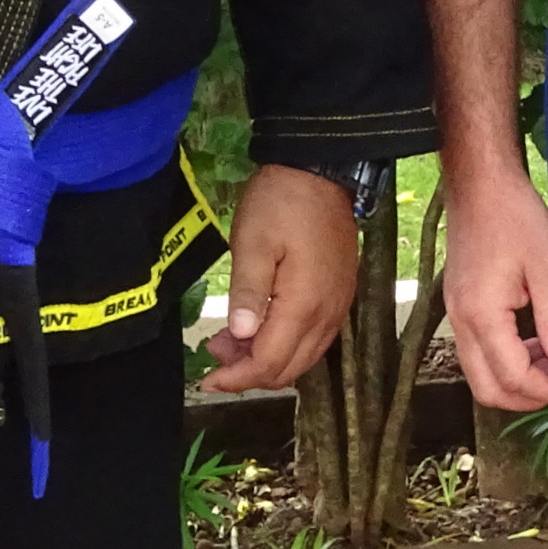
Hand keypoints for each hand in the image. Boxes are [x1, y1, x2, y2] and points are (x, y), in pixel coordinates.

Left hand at [202, 165, 360, 391]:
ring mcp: (338, 305)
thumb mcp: (253, 242)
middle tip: (215, 350)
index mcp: (304, 305)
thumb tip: (240, 336)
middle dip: (249, 372)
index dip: (236, 378)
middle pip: (289, 369)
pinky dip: (286, 344)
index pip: (269, 363)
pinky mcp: (340, 294)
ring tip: (233, 337)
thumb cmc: (280, 203)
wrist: (320, 170)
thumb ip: (247, 292)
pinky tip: (263, 324)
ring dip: (268, 359)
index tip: (206, 378)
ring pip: (304, 357)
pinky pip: (315, 338)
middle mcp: (328, 314)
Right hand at [441, 167, 547, 410]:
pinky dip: (503, 358)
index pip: (511, 376)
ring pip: (478, 372)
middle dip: (525, 396)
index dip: (543, 389)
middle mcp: (460, 322)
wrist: (480, 183)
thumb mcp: (547, 265)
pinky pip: (476, 350)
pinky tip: (533, 340)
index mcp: (482, 315)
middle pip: (486, 388)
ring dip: (514, 378)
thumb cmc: (515, 216)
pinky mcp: (458, 304)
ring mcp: (454, 313)